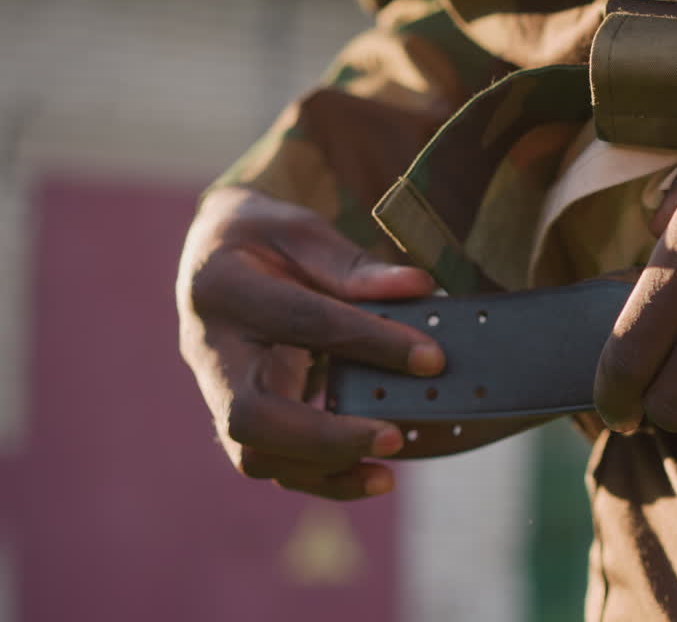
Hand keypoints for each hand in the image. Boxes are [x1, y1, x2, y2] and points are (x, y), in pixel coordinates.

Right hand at [177, 187, 443, 498]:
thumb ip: (354, 266)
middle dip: (325, 436)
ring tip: (389, 466)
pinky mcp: (239, 419)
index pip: (301, 321)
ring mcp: (218, 392)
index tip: (430, 359)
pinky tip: (375, 477)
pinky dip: (324, 479)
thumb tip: (419, 288)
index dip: (369, 342)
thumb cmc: (266, 240)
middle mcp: (210, 350)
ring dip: (324, 468)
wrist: (214, 256)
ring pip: (256, 454)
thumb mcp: (303, 232)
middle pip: (250, 416)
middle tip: (393, 436)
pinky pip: (274, 465)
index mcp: (224, 288)